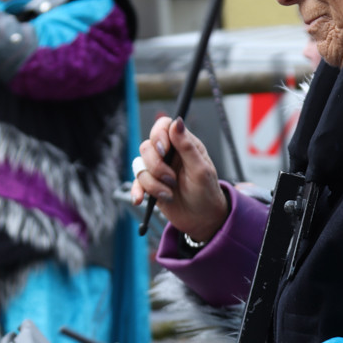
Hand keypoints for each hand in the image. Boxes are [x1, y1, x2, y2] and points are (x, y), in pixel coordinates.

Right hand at [130, 116, 228, 242]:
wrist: (201, 220)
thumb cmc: (207, 193)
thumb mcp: (201, 170)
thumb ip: (187, 146)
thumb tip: (177, 122)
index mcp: (183, 144)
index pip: (163, 125)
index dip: (158, 135)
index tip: (164, 151)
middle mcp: (168, 154)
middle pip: (147, 147)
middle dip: (156, 166)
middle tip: (172, 180)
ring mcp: (158, 169)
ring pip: (140, 166)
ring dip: (152, 183)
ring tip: (168, 194)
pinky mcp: (150, 185)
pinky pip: (136, 182)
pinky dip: (137, 191)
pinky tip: (141, 200)